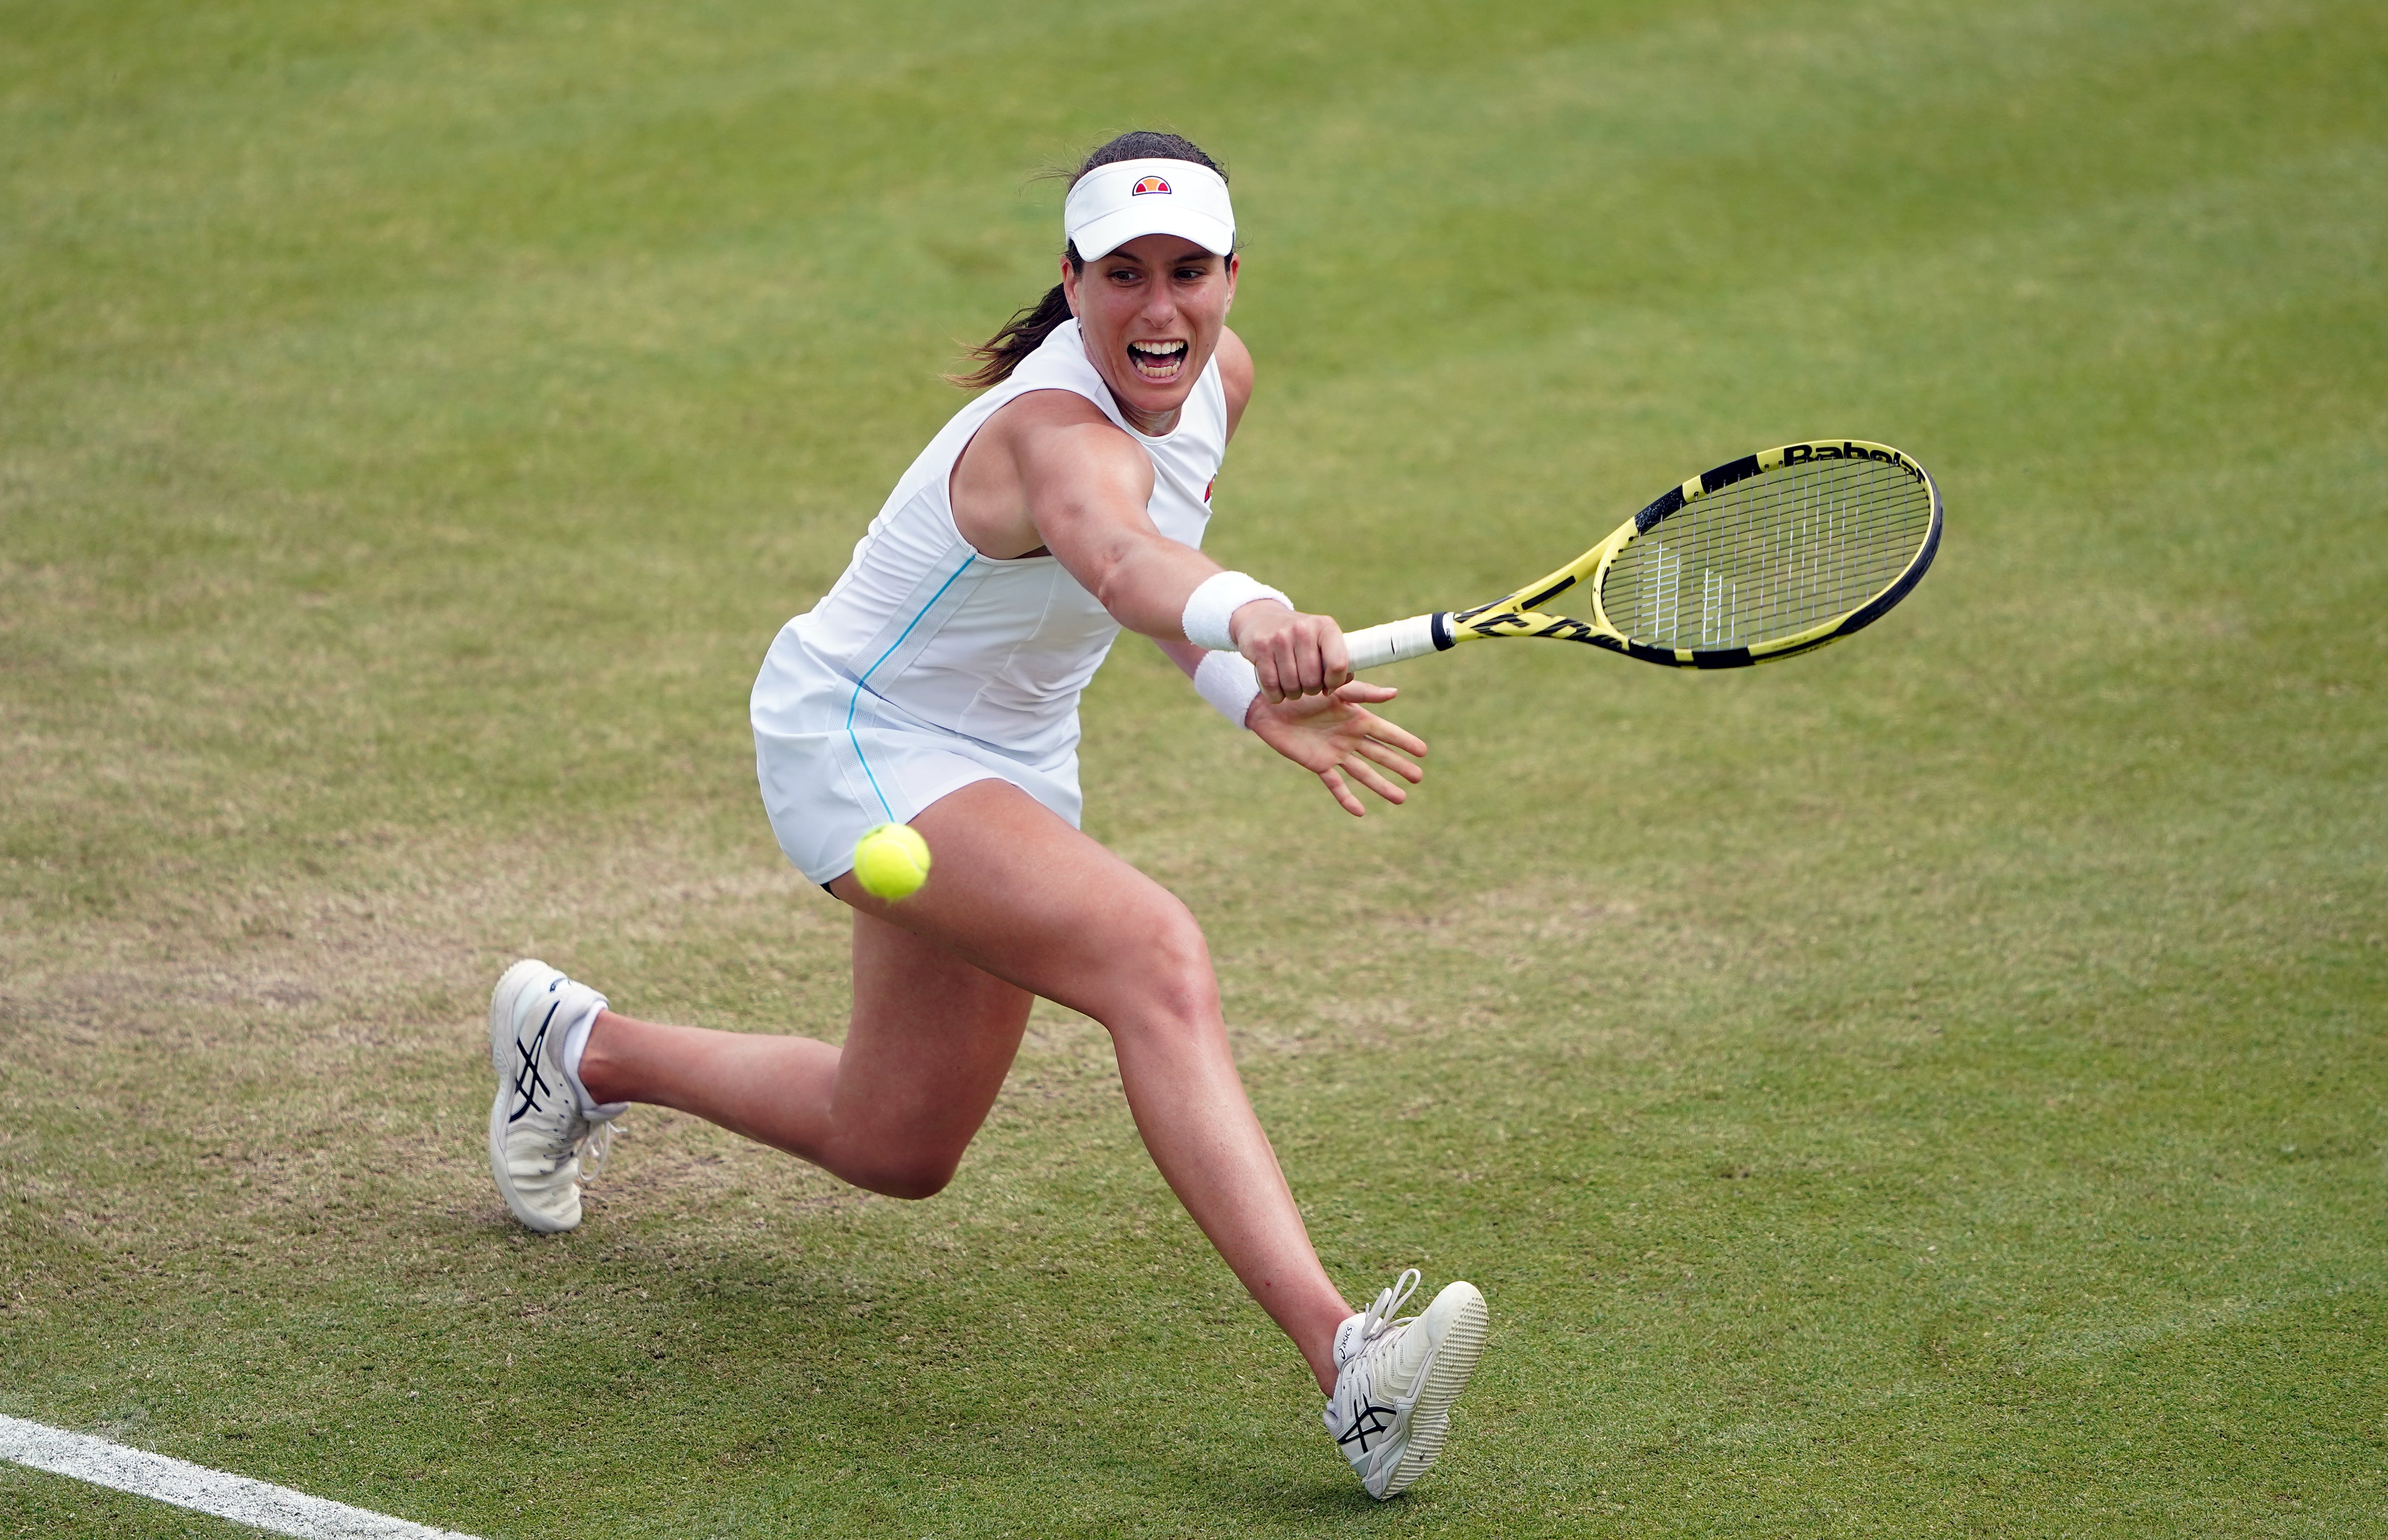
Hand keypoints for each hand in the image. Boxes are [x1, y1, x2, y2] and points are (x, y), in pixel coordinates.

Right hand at [1230, 601, 1350, 703]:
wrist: (1263, 619)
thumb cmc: (1301, 638)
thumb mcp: (1323, 640)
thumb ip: (1339, 662)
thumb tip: (1346, 685)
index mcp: (1326, 627)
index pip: (1338, 664)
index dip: (1335, 682)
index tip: (1329, 685)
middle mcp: (1303, 629)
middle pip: (1312, 681)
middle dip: (1311, 690)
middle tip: (1307, 683)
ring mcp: (1280, 637)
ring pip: (1291, 686)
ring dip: (1293, 693)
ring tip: (1292, 684)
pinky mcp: (1261, 647)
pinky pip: (1271, 686)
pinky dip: (1275, 695)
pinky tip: (1277, 688)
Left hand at [1247, 680, 1426, 816]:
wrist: (1269, 704)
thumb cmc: (1302, 692)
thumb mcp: (1335, 690)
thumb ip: (1363, 693)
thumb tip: (1395, 693)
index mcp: (1356, 718)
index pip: (1387, 733)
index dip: (1404, 742)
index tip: (1423, 752)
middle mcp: (1349, 737)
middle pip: (1380, 755)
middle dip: (1399, 766)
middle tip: (1418, 777)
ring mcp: (1335, 753)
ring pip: (1363, 773)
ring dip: (1381, 785)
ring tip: (1401, 799)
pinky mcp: (1318, 764)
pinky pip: (1335, 784)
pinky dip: (1347, 798)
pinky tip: (1360, 811)